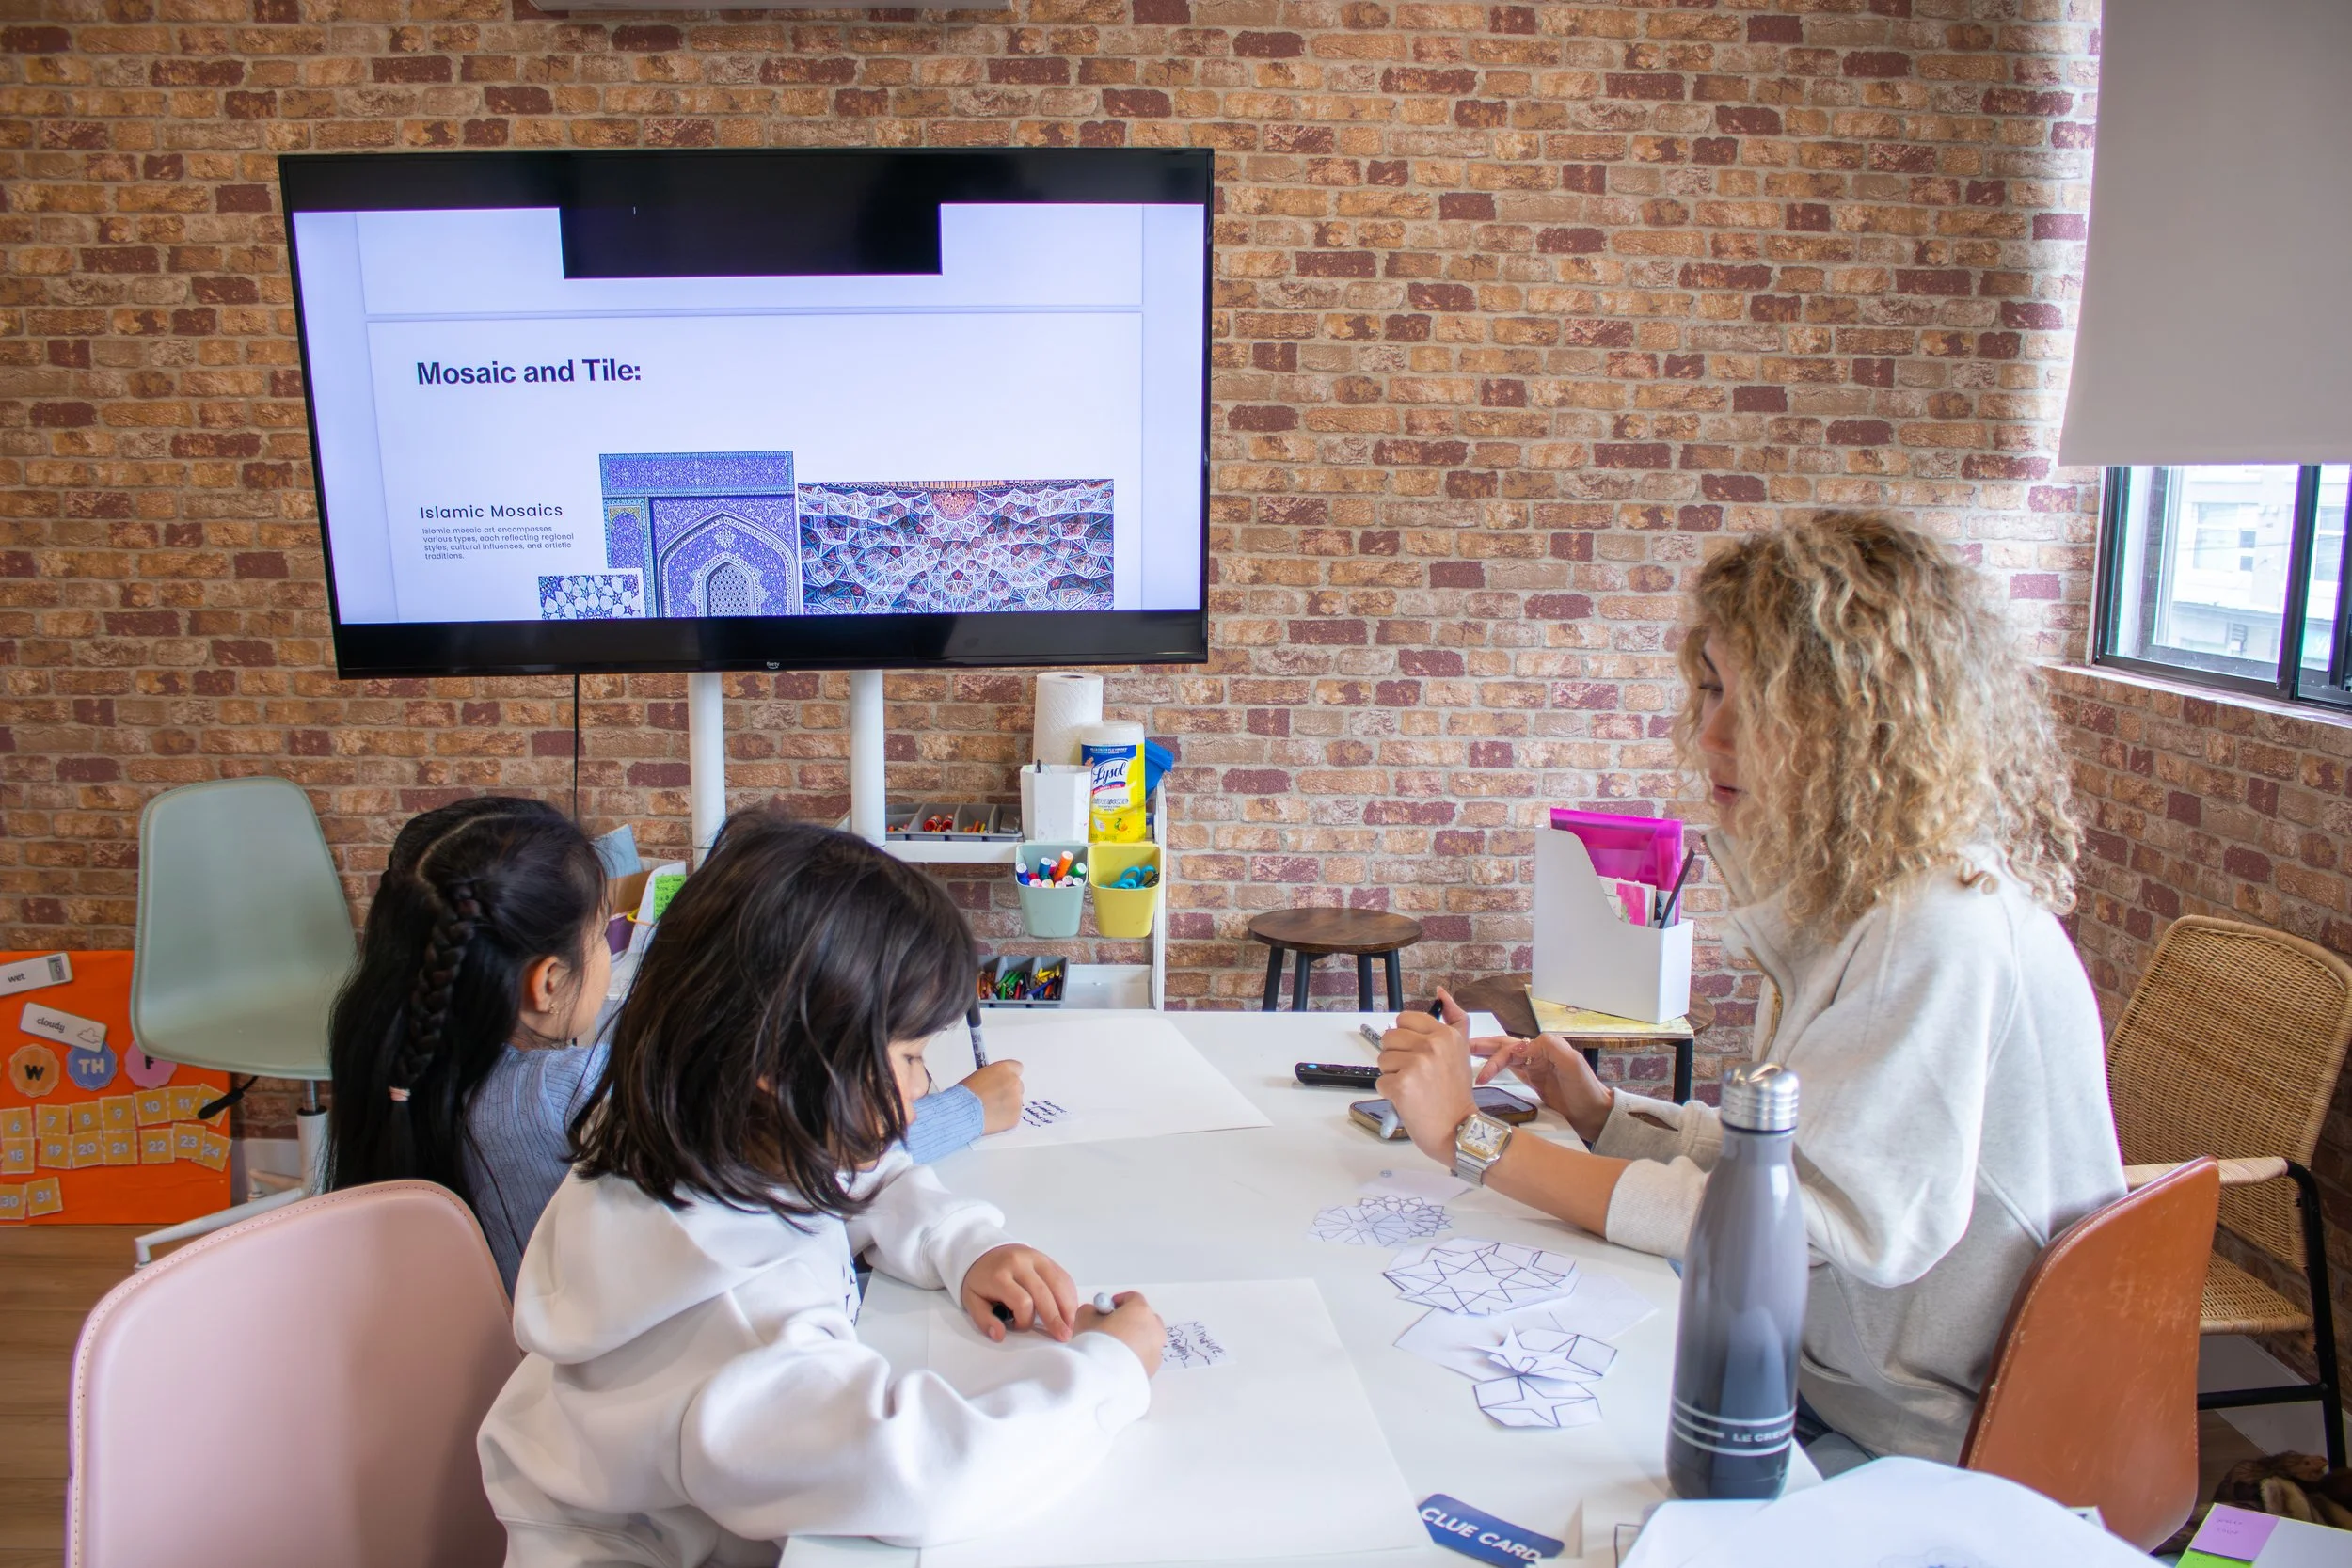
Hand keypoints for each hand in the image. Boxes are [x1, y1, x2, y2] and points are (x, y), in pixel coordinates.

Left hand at [961, 1244, 1078, 1343]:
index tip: (1019, 1327)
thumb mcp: (971, 1300)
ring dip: (1068, 1306)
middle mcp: (1020, 1263)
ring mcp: (1036, 1258)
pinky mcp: (1046, 1258)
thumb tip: (999, 1335)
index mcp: (1000, 1275)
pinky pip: (1063, 1276)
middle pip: (1044, 1293)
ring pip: (1058, 1283)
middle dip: (1055, 1317)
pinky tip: (1070, 1310)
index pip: (1022, 1302)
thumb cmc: (980, 1280)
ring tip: (1070, 1325)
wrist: (982, 1251)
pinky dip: (1069, 1294)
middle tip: (1063, 1336)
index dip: (1025, 1320)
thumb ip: (984, 1320)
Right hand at [964, 1060, 1024, 1134]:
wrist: (964, 1111)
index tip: (1005, 1081)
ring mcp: (1017, 1100)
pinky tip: (992, 1119)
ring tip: (990, 1111)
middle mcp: (1014, 1082)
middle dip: (1009, 1092)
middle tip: (995, 1099)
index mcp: (1004, 1069)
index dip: (1009, 1076)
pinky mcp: (1016, 1116)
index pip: (1017, 1067)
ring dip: (1007, 1106)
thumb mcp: (978, 1077)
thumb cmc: (965, 1094)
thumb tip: (995, 1083)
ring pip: (1015, 1102)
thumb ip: (992, 1077)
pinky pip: (1013, 1116)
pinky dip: (1005, 1119)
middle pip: (1018, 1086)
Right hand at [1075, 1290, 1164, 1375]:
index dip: (1118, 1302)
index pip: (1133, 1298)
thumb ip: (1091, 1310)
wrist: (1103, 1378)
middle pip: (1144, 1318)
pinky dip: (1136, 1357)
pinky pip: (1145, 1357)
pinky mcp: (1154, 1368)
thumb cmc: (1095, 1343)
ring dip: (1134, 1340)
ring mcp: (1157, 1349)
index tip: (1105, 1310)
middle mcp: (1154, 1328)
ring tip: (1114, 1350)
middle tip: (1111, 1329)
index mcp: (1140, 1310)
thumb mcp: (1084, 1318)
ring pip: (1147, 1339)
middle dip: (1129, 1321)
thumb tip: (1095, 1313)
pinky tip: (1119, 1364)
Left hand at [1375, 1010, 1477, 1166]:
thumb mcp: (1463, 1050)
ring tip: (1414, 1087)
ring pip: (1383, 1059)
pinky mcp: (1401, 1084)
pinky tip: (1409, 1099)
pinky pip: (1380, 1081)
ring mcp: (1416, 1065)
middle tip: (1417, 1074)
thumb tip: (1442, 992)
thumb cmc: (1456, 1094)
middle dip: (1397, 1056)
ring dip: (1392, 1074)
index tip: (1417, 1053)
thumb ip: (1454, 1018)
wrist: (1458, 1130)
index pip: (1405, 1019)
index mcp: (1445, 1035)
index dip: (1406, 1038)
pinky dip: (1390, 1093)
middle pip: (1390, 1037)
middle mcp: (1432, 1046)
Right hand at [1474, 1033, 1612, 1142]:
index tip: (1484, 1075)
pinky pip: (1510, 1070)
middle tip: (1462, 1046)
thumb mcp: (1573, 1064)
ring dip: (1486, 1055)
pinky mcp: (1533, 1080)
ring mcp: (1535, 1067)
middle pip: (1505, 1046)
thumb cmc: (1587, 1090)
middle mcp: (1538, 1054)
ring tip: (1466, 1054)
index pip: (1512, 1047)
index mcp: (1545, 1047)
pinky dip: (1495, 1067)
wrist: (1595, 1115)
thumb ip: (1551, 1047)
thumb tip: (1524, 1043)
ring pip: (1505, 1056)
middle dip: (1483, 1045)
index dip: (1496, 1058)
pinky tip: (1485, 1069)